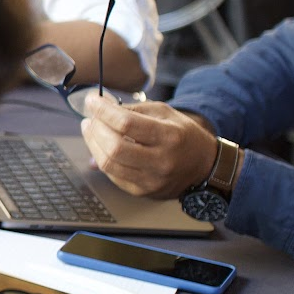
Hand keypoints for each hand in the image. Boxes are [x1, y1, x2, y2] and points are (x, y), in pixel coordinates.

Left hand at [79, 96, 217, 198]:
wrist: (204, 166)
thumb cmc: (181, 135)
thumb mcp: (165, 113)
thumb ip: (133, 110)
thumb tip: (100, 107)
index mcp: (170, 137)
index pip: (127, 124)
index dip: (103, 111)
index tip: (91, 101)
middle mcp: (162, 162)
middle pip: (114, 147)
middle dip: (95, 129)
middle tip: (90, 118)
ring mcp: (152, 180)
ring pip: (108, 164)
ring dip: (92, 143)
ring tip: (90, 130)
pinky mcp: (143, 192)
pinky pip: (112, 175)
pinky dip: (101, 158)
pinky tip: (100, 146)